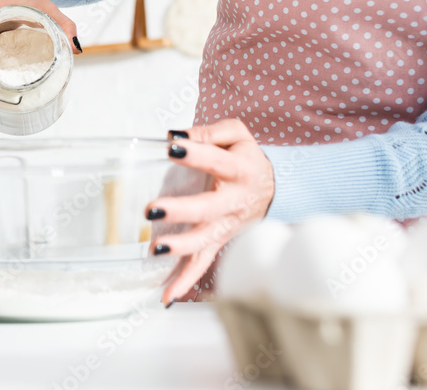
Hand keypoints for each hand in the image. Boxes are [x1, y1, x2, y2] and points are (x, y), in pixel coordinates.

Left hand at [146, 119, 274, 304]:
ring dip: (181, 248)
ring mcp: (226, 226)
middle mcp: (234, 201)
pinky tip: (166, 296)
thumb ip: (210, 131)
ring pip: (205, 241)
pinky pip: (202, 264)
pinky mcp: (219, 241)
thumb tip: (176, 134)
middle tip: (152, 209)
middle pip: (209, 208)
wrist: (274, 188)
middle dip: (181, 211)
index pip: (216, 161)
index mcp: (239, 170)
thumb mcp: (236, 134)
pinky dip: (185, 281)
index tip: (173, 147)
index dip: (196, 153)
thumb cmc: (246, 158)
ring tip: (156, 249)